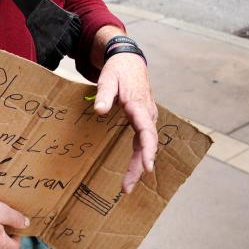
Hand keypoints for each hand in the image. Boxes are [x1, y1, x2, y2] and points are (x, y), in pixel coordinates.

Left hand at [94, 53, 157, 193]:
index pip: (147, 132)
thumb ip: (104, 94)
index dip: (148, 151)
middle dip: (138, 167)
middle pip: (147, 145)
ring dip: (137, 166)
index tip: (147, 168)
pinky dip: (138, 156)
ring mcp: (146, 118)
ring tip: (126, 186)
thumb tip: (100, 111)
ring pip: (145, 145)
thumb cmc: (119, 70)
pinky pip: (142, 141)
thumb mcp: (108, 78)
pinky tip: (133, 169)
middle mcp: (147, 115)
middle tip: (126, 188)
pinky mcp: (142, 120)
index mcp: (140, 106)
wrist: (129, 60)